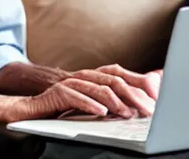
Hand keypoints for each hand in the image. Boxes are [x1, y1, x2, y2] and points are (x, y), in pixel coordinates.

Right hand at [15, 66, 162, 120]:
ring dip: (115, 102)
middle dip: (132, 94)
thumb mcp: (90, 99)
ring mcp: (70, 83)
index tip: (156, 95)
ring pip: (97, 88)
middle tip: (147, 110)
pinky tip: (101, 113)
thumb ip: (113, 96)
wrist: (32, 107)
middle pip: (113, 80)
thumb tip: (138, 98)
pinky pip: (76, 97)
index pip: (120, 74)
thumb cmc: (64, 104)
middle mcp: (84, 76)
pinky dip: (90, 105)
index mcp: (93, 76)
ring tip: (127, 113)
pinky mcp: (58, 93)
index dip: (139, 81)